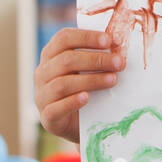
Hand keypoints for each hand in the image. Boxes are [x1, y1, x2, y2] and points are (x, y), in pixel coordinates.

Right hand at [33, 28, 124, 144]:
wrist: (82, 125)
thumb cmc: (86, 89)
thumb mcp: (89, 70)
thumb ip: (98, 56)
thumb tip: (120, 45)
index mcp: (51, 55)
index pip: (64, 38)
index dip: (86, 37)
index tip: (109, 40)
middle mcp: (42, 73)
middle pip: (66, 60)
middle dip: (95, 60)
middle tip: (119, 63)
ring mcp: (42, 95)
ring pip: (63, 83)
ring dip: (91, 80)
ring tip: (113, 80)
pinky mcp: (47, 117)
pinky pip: (56, 108)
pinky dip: (72, 102)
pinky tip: (87, 98)